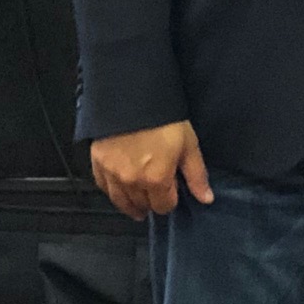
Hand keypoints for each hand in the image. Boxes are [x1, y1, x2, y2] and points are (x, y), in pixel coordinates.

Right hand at [90, 120, 213, 220]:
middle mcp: (132, 182)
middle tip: (158, 192)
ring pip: (120, 201)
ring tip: (139, 204)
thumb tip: (206, 198)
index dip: (171, 201)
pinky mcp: (97, 163)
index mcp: (156, 180)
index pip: (164, 206)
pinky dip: (113, 190)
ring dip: (132, 203)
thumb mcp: (189, 145)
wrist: (132, 97)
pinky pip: (103, 187)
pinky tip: (120, 189)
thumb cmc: (164, 119)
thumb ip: (196, 175)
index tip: (173, 192)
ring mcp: (112, 174)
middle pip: (142, 205)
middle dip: (152, 201)